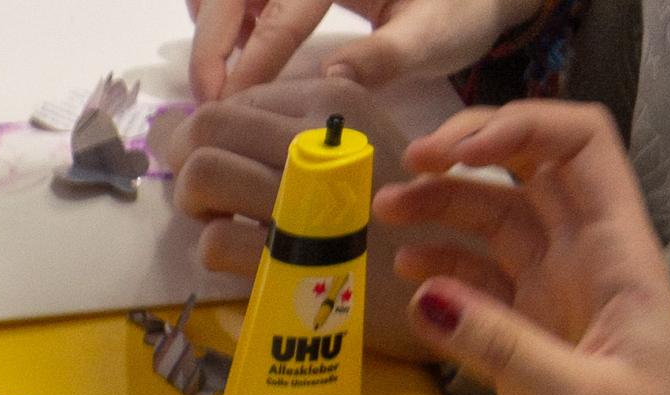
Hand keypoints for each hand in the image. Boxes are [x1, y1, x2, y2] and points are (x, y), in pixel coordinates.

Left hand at [154, 85, 444, 356]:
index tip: (217, 166)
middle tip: (204, 199)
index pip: (236, 102)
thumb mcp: (353, 151)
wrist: (453, 278)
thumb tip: (197, 131)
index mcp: (332, 105)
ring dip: (194, 207)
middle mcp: (316, 140)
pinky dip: (213, 254)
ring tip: (222, 226)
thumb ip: (290, 136)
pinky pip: (215, 243)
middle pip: (207, 128)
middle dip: (186, 163)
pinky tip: (243, 262)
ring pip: (203, 175)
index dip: (208, 136)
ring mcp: (302, 199)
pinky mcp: (291, 261)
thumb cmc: (396, 219)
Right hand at [188, 0, 510, 103]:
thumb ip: (384, 57)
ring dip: (215, 26)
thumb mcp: (435, 35)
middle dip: (214, 41)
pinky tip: (241, 52)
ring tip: (220, 82)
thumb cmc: (460, 10)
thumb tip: (330, 78)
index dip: (251, 62)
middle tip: (209, 101)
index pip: (283, 13)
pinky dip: (229, 15)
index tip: (228, 110)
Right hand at [378, 103, 669, 394]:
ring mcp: (556, 314)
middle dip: (463, 165)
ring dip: (443, 218)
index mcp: (617, 258)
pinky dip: (444, 283)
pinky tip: (408, 286)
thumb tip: (423, 290)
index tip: (448, 150)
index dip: (516, 125)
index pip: (575, 146)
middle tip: (396, 179)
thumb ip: (501, 344)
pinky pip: (482, 301)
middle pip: (524, 180)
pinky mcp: (532, 361)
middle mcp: (585, 271)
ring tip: (386, 223)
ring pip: (496, 236)